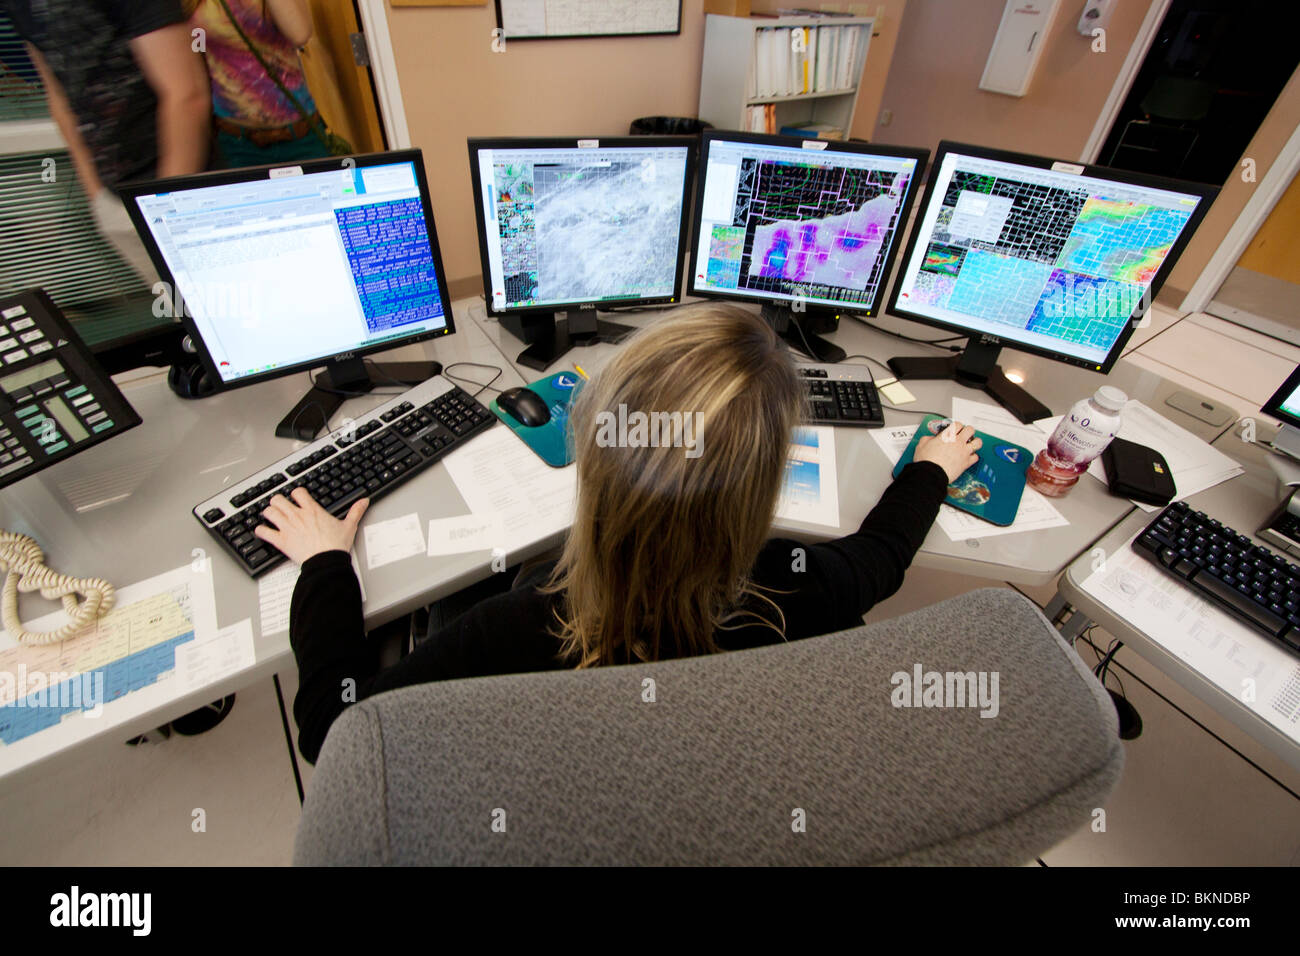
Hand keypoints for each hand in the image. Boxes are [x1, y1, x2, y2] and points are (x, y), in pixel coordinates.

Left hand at [254, 488, 368, 564]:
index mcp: (312, 510)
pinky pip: (263, 532)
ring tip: (271, 517)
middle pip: (278, 499)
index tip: (297, 498)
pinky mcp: (280, 540)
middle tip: (280, 506)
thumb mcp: (348, 526)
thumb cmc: (335, 545)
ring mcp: (286, 527)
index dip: (296, 493)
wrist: (326, 561)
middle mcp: (297, 516)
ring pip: (269, 512)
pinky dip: (261, 531)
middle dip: (277, 502)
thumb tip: (364, 501)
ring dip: (268, 514)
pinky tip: (263, 531)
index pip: (298, 492)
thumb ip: (355, 511)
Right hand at [914, 420, 981, 482]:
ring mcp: (964, 452)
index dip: (957, 426)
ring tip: (972, 444)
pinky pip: (976, 457)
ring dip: (975, 442)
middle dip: (968, 430)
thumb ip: (928, 439)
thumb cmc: (927, 461)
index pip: (957, 424)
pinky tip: (969, 457)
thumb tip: (930, 439)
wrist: (931, 474)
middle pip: (970, 430)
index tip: (955, 428)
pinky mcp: (966, 462)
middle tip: (965, 433)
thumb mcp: (921, 445)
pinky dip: (973, 457)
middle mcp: (958, 442)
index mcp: (947, 436)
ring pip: (978, 442)